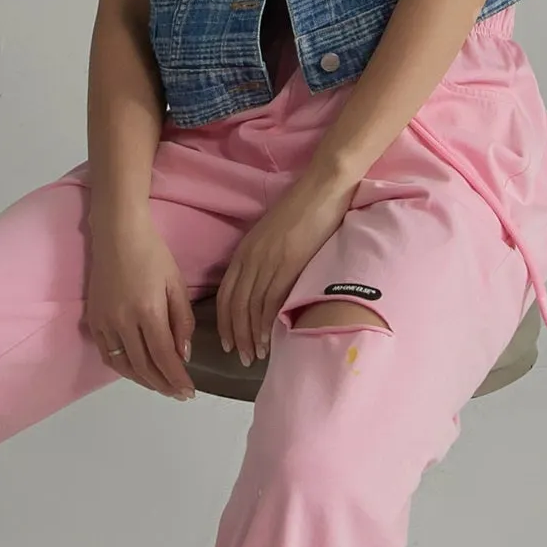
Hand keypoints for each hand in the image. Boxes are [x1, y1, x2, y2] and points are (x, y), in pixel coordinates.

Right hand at [83, 213, 197, 400]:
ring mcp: (104, 322)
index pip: (164, 357)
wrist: (117, 233)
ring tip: (160, 386)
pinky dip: (123, 368)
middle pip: (144, 366)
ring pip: (123, 365)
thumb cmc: (153, 254)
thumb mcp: (176, 284)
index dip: (177, 379)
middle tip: (178, 394)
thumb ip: (182, 321)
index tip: (189, 392)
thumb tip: (183, 355)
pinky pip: (107, 354)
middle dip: (163, 385)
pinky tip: (136, 371)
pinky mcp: (93, 319)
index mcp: (148, 311)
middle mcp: (123, 321)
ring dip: (143, 381)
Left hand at [215, 165, 360, 368]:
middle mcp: (250, 258)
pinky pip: (271, 301)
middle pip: (234, 305)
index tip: (227, 342)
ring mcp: (268, 262)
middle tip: (241, 356)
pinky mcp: (288, 264)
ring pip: (250, 307)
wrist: (321, 190)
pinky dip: (267, 324)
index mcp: (244, 251)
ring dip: (250, 335)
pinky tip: (269, 340)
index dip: (224, 321)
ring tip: (255, 355)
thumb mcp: (273, 238)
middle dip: (235, 334)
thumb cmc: (302, 211)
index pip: (225, 293)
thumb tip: (264, 289)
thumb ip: (264, 260)